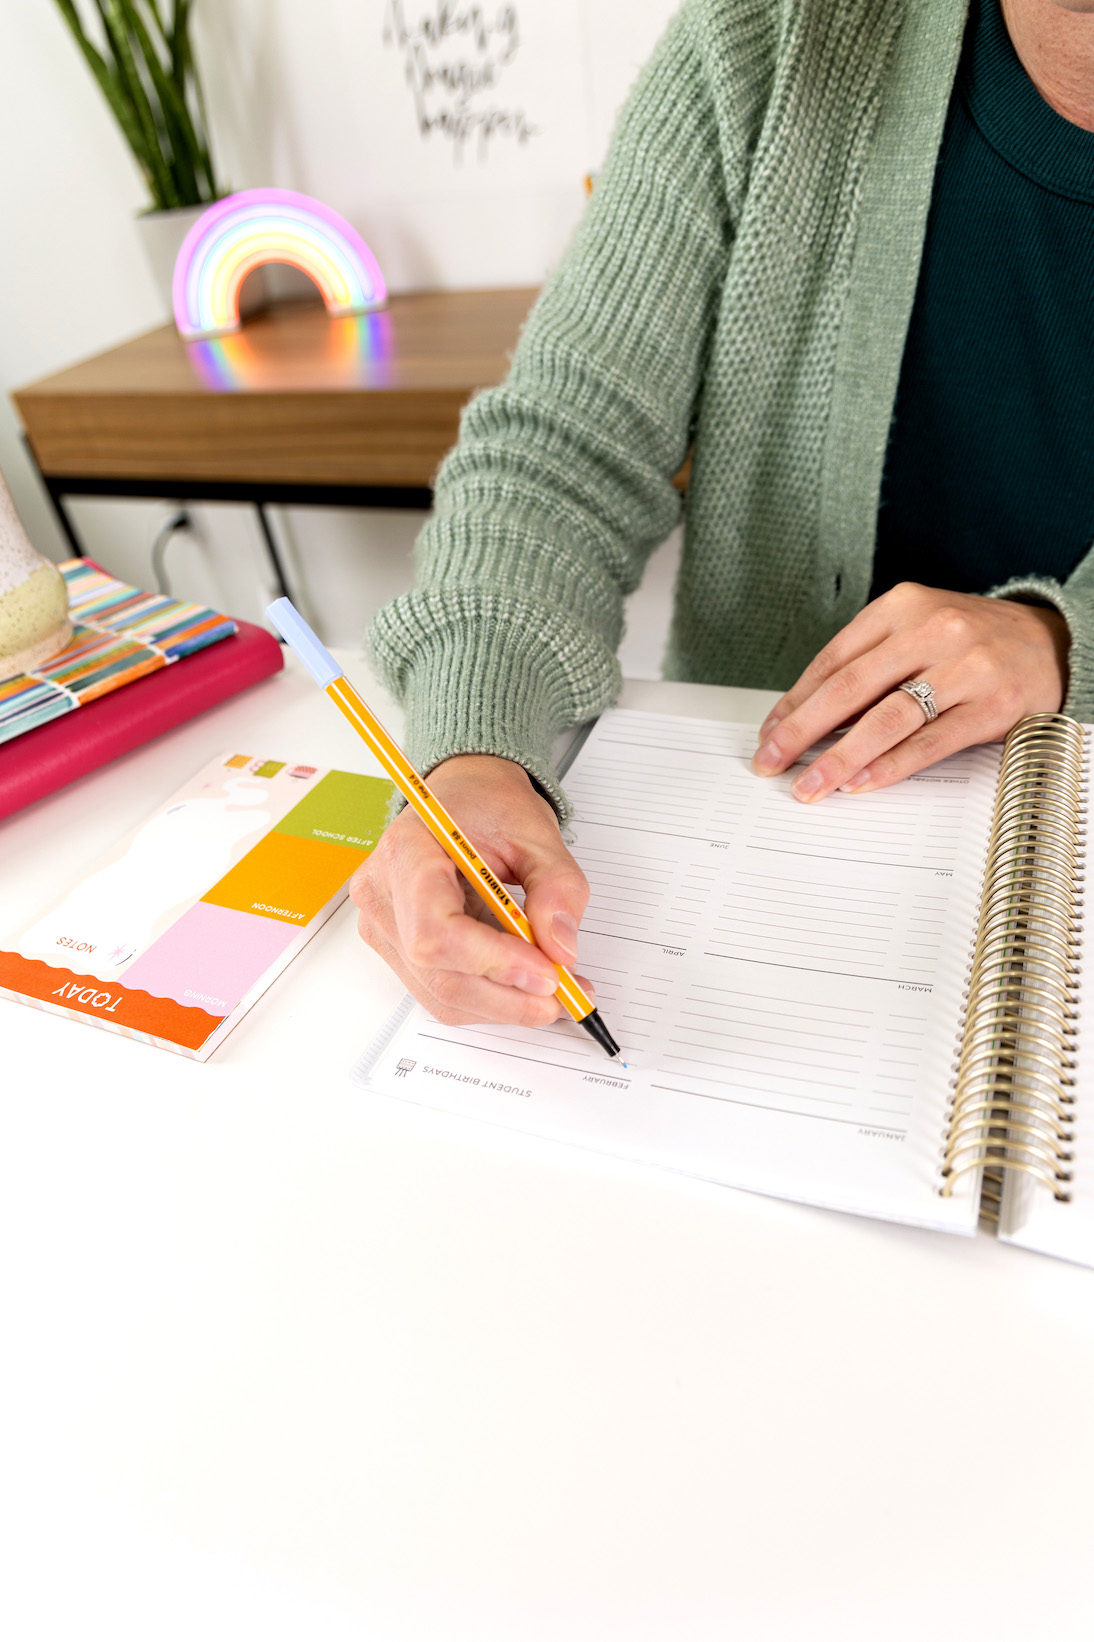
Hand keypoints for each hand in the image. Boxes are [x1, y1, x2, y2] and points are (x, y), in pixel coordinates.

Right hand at [350, 754, 589, 1025]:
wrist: (465, 797)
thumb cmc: (490, 807)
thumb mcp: (538, 834)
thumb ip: (558, 888)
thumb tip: (561, 949)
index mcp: (408, 851)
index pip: (435, 929)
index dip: (492, 961)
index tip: (546, 972)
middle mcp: (383, 894)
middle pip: (438, 973)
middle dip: (508, 995)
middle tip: (565, 995)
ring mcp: (384, 926)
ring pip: (441, 993)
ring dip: (503, 1005)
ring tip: (555, 991)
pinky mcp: (397, 948)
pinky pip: (441, 992)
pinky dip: (489, 998)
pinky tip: (524, 986)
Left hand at [751, 582, 1069, 801]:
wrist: (1050, 641)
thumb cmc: (970, 640)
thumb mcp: (916, 630)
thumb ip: (867, 665)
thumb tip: (806, 719)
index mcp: (902, 607)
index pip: (832, 660)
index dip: (794, 703)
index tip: (769, 734)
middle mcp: (932, 631)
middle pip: (850, 688)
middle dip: (802, 731)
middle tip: (771, 762)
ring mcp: (964, 668)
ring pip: (886, 719)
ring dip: (840, 758)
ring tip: (810, 784)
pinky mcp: (991, 706)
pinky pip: (929, 743)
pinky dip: (889, 766)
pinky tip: (860, 783)